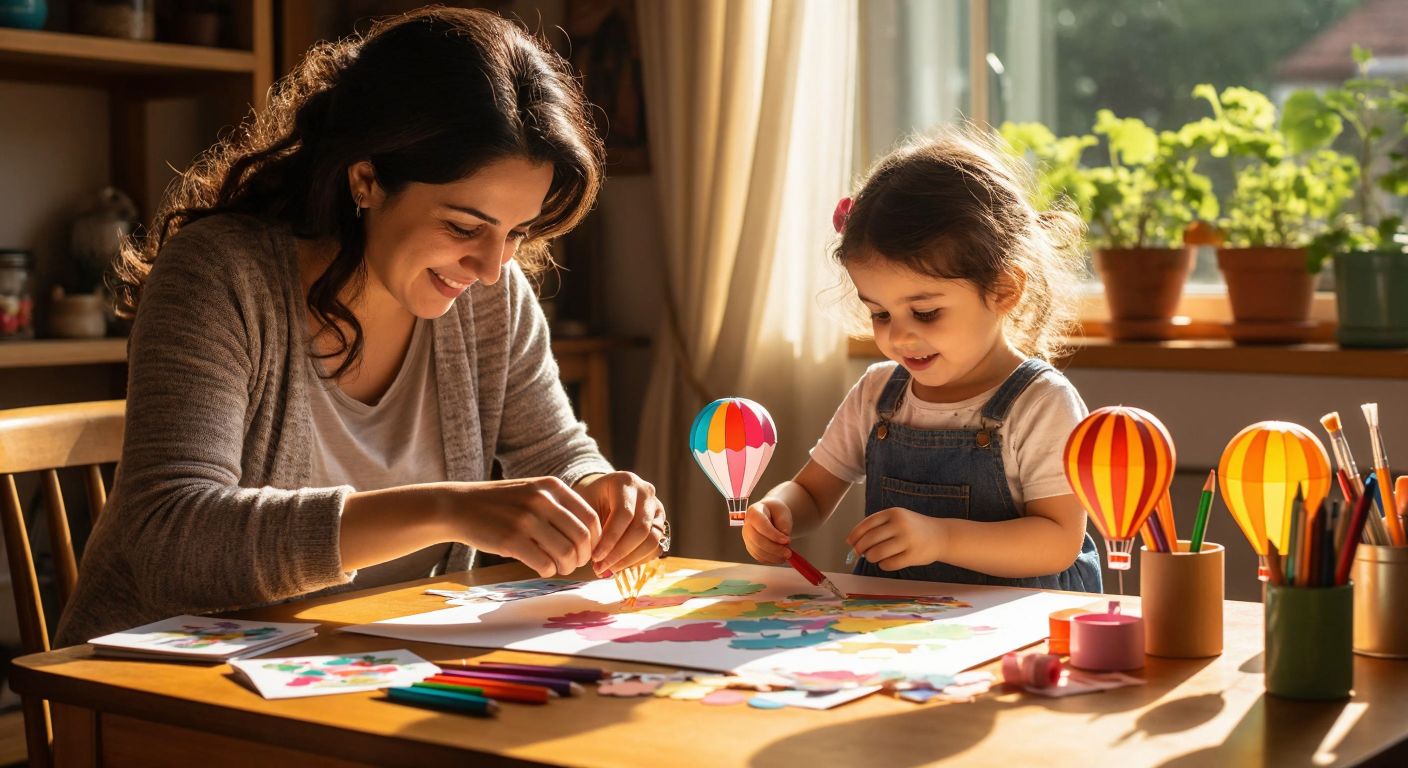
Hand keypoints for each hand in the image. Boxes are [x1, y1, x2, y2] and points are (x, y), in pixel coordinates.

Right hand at [447, 477, 601, 577]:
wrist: (459, 506)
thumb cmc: (500, 504)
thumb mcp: (532, 492)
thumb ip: (558, 507)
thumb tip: (588, 538)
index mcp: (552, 486)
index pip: (590, 517)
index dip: (595, 539)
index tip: (587, 550)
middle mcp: (542, 500)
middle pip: (582, 538)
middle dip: (583, 557)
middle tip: (574, 564)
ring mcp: (526, 519)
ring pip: (566, 553)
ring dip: (567, 567)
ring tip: (559, 568)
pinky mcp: (512, 540)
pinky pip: (545, 563)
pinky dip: (549, 571)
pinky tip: (543, 569)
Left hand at [574, 472, 664, 574]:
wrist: (601, 494)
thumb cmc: (589, 499)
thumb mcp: (583, 504)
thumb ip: (588, 525)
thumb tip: (596, 559)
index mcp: (626, 481)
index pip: (624, 514)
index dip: (610, 539)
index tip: (595, 557)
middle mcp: (646, 492)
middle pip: (641, 528)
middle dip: (620, 553)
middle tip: (601, 568)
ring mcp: (656, 507)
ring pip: (652, 540)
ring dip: (629, 560)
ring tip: (608, 569)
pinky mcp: (660, 523)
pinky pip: (655, 548)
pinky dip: (638, 561)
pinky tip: (619, 565)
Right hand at [742, 498, 792, 563]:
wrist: (771, 515)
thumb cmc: (776, 512)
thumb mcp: (783, 513)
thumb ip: (784, 524)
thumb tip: (784, 537)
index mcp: (754, 512)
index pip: (761, 525)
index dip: (774, 535)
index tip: (787, 540)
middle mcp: (746, 525)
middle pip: (757, 540)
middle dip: (774, 549)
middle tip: (789, 553)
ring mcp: (747, 537)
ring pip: (757, 551)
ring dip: (773, 556)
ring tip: (787, 555)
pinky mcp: (750, 547)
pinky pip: (759, 557)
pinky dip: (770, 560)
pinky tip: (780, 557)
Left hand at [845, 507, 944, 571]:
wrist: (941, 535)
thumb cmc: (913, 527)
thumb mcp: (898, 518)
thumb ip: (878, 526)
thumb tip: (854, 542)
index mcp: (894, 513)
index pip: (867, 524)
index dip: (855, 535)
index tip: (849, 543)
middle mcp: (900, 525)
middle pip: (870, 539)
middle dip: (860, 548)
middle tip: (860, 553)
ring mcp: (907, 540)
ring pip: (877, 553)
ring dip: (871, 558)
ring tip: (874, 557)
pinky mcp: (913, 555)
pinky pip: (889, 564)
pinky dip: (883, 565)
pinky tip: (886, 562)